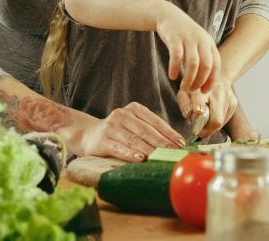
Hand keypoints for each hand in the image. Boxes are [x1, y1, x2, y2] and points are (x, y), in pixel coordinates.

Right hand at [65, 102, 184, 160]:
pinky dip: (130, 154)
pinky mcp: (102, 140)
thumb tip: (175, 144)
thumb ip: (151, 131)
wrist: (88, 134)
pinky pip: (119, 148)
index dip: (169, 133)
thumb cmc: (118, 132)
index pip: (155, 121)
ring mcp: (111, 127)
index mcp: (134, 109)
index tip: (181, 144)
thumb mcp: (133, 125)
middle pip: (146, 131)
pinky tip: (140, 159)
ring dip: (149, 150)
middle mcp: (122, 115)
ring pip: (134, 140)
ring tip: (160, 157)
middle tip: (174, 153)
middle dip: (162, 143)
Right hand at [155, 7, 221, 91]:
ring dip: (188, 78)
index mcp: (209, 43)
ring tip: (182, 87)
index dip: (211, 80)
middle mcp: (201, 40)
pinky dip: (175, 68)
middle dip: (200, 81)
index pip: (216, 65)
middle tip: (192, 90)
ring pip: (193, 63)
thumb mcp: (198, 44)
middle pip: (206, 65)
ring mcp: (188, 38)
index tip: (204, 91)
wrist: (169, 16)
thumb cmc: (184, 35)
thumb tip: (205, 83)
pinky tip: (172, 76)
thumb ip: (203, 59)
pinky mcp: (174, 38)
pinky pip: (176, 56)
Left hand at [177, 76, 236, 138]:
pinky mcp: (234, 103)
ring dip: (211, 125)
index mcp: (203, 88)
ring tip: (205, 117)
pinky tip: (213, 113)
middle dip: (207, 130)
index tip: (195, 131)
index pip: (201, 109)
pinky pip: (225, 119)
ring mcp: (228, 97)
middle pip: (216, 121)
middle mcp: (218, 91)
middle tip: (200, 130)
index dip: (199, 124)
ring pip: (221, 122)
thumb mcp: (184, 92)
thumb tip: (188, 115)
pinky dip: (217, 120)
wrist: (215, 75)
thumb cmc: (196, 87)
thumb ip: (184, 104)